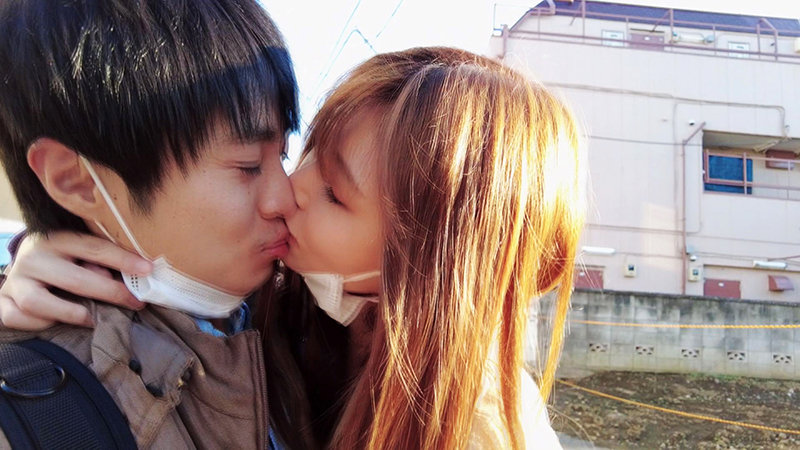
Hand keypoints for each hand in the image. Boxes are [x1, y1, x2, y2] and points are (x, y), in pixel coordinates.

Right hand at [0, 231, 150, 329]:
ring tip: (92, 318)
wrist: (25, 262)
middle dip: (109, 293)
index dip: (123, 260)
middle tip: (134, 302)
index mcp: (57, 238)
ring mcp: (16, 280)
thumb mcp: (81, 251)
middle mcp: (33, 257)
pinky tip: (56, 321)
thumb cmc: (64, 259)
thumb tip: (133, 275)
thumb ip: (101, 261)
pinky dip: (39, 323)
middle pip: (74, 279)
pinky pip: (17, 317)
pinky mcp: (3, 300)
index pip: (94, 249)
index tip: (148, 269)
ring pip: (38, 301)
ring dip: (70, 312)